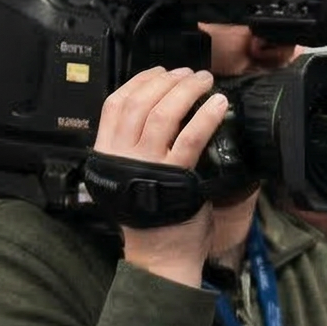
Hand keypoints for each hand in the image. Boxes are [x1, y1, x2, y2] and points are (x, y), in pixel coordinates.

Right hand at [99, 67, 229, 288]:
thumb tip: (161, 114)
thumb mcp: (132, 176)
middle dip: (167, 81)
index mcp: (107, 153)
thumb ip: (137, 148)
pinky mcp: (174, 175)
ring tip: (205, 81)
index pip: (115, 104)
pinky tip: (219, 104)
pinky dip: (206, 116)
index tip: (160, 72)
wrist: (160, 253)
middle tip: (190, 73)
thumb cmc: (154, 216)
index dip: (139, 82)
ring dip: (186, 91)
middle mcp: (121, 155)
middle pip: (139, 103)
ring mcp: (146, 164)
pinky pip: (190, 137)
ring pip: (162, 114)